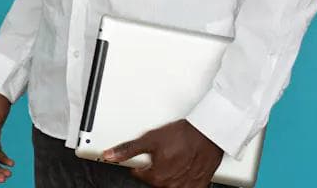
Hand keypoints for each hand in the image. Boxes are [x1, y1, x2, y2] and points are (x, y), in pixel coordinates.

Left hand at [103, 119, 221, 187]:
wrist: (207, 134)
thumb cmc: (182, 135)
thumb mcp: (149, 139)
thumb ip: (127, 149)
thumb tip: (109, 155)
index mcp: (155, 177)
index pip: (138, 174)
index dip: (142, 162)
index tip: (150, 155)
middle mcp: (169, 185)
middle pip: (155, 180)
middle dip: (156, 167)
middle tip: (165, 153)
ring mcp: (185, 187)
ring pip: (169, 183)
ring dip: (169, 172)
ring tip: (175, 158)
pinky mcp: (198, 185)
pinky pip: (186, 186)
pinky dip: (184, 178)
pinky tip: (185, 166)